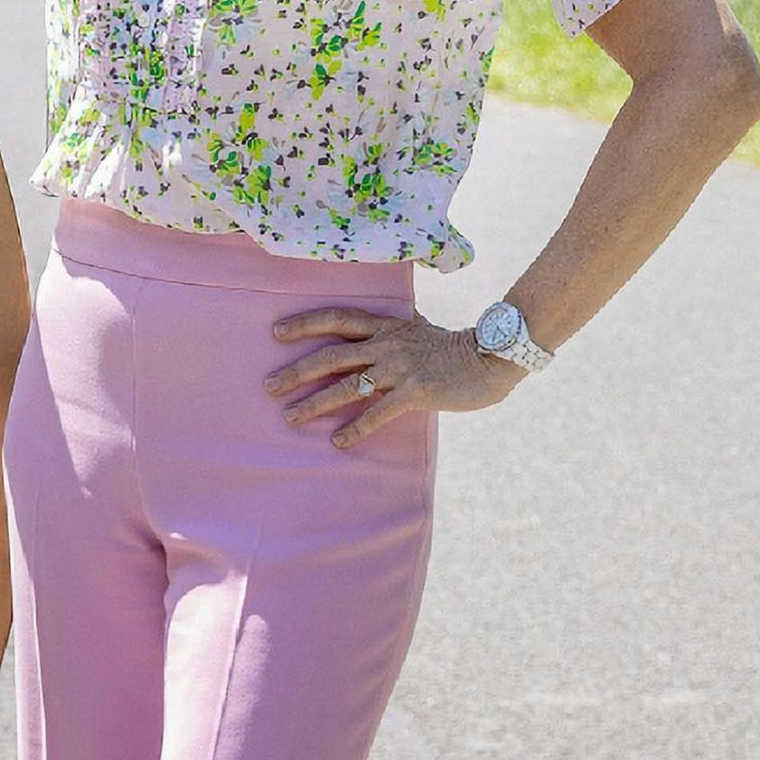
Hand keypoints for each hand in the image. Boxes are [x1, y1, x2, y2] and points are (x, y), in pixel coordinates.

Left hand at [265, 308, 516, 446]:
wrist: (490, 357)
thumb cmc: (452, 348)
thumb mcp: (416, 330)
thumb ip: (389, 334)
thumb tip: (364, 341)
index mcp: (386, 325)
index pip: (337, 318)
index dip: (305, 323)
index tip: (276, 333)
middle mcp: (387, 344)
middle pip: (331, 354)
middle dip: (296, 371)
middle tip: (269, 386)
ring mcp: (400, 367)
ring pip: (347, 385)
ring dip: (315, 403)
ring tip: (290, 417)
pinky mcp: (415, 392)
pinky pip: (378, 412)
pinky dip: (356, 427)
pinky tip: (338, 441)